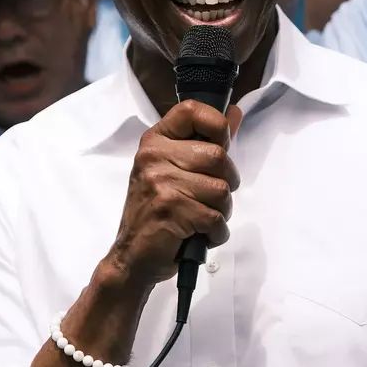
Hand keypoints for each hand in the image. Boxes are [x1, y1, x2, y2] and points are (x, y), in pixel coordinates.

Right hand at [105, 101, 242, 289]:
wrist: (131, 257)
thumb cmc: (157, 212)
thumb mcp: (174, 170)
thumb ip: (207, 140)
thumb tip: (235, 112)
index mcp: (155, 141)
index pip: (192, 110)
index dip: (217, 125)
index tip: (220, 145)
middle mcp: (154, 157)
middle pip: (217, 156)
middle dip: (226, 182)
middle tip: (210, 197)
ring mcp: (160, 183)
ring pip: (221, 190)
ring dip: (221, 211)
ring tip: (201, 218)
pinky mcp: (170, 210)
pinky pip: (215, 218)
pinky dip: (216, 232)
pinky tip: (200, 235)